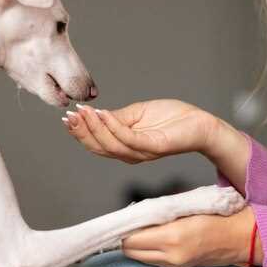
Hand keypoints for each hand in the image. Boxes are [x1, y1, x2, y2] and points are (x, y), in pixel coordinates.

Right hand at [61, 99, 218, 163]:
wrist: (199, 123)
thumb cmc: (171, 118)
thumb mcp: (137, 114)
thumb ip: (117, 118)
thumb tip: (95, 115)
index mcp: (125, 147)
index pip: (97, 143)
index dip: (80, 132)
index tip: (67, 116)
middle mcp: (131, 154)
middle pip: (99, 148)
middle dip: (82, 132)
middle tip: (71, 116)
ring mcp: (142, 152)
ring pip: (111, 145)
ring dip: (94, 128)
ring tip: (84, 112)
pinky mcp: (154, 146)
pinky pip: (128, 139)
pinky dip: (113, 127)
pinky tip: (103, 114)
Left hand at [122, 206, 261, 266]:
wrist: (242, 237)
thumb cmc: (217, 215)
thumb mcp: (186, 209)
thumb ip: (160, 214)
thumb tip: (136, 216)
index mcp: (173, 237)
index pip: (131, 240)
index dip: (124, 230)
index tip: (125, 220)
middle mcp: (172, 255)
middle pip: (131, 252)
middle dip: (127, 239)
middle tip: (132, 225)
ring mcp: (176, 265)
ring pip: (140, 259)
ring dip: (138, 246)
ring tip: (145, 231)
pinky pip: (154, 262)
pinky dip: (149, 251)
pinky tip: (156, 240)